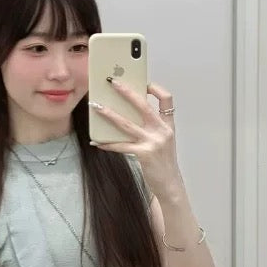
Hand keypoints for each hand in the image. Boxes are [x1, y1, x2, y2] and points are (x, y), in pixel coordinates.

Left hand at [89, 80, 180, 198]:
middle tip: (113, 82)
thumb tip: (127, 114)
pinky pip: (121, 146)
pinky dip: (107, 143)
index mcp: (168, 125)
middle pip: (143, 105)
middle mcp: (162, 131)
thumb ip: (151, 127)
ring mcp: (153, 142)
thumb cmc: (163, 162)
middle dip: (126, 92)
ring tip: (96, 107)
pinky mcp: (143, 154)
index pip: (167, 99)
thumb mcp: (163, 141)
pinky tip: (96, 142)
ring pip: (126, 123)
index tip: (144, 82)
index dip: (156, 88)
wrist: (170, 184)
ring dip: (109, 114)